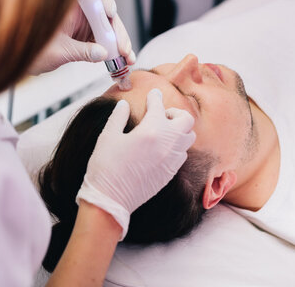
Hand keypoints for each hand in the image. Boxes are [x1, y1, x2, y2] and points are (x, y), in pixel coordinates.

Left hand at [28, 0, 134, 74]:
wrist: (23, 59)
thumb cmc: (31, 50)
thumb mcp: (57, 52)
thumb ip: (81, 51)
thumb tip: (103, 53)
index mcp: (67, 2)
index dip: (103, 2)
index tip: (110, 14)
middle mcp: (79, 8)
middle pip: (105, 14)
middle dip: (117, 32)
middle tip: (124, 50)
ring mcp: (85, 21)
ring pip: (108, 28)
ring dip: (120, 43)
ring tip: (127, 59)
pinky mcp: (88, 33)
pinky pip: (104, 39)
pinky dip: (114, 50)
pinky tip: (122, 60)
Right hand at [76, 89, 196, 239]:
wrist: (110, 200)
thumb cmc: (105, 167)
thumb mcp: (108, 136)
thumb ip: (118, 117)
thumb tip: (123, 105)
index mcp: (150, 130)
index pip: (159, 106)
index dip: (155, 97)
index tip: (154, 94)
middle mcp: (166, 144)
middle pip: (186, 120)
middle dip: (175, 113)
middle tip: (160, 115)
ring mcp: (170, 160)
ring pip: (188, 138)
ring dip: (178, 130)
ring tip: (162, 132)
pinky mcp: (170, 174)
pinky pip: (181, 155)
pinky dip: (176, 147)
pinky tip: (161, 148)